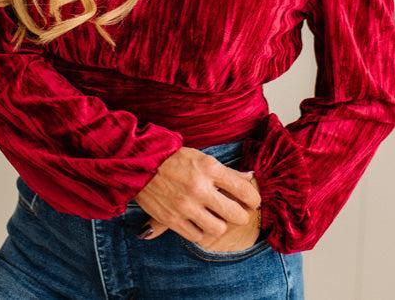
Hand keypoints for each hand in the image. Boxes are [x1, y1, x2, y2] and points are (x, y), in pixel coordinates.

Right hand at [134, 146, 261, 249]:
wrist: (141, 164)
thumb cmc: (174, 158)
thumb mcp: (201, 158)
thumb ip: (225, 171)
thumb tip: (249, 177)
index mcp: (209, 169)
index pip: (244, 190)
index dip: (253, 199)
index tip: (252, 201)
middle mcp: (200, 188)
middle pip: (236, 215)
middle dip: (240, 215)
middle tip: (236, 212)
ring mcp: (186, 206)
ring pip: (218, 229)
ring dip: (219, 224)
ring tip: (214, 217)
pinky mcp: (172, 220)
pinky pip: (197, 236)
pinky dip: (200, 231)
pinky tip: (198, 221)